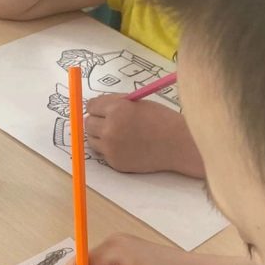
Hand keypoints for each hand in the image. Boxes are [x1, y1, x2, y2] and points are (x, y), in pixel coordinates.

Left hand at [85, 95, 205, 176]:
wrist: (176, 144)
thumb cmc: (161, 119)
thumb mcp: (137, 102)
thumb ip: (115, 103)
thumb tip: (95, 106)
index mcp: (116, 109)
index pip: (91, 106)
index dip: (97, 107)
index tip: (101, 109)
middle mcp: (109, 129)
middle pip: (88, 124)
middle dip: (96, 121)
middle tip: (108, 122)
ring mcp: (111, 148)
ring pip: (92, 140)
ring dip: (100, 136)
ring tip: (117, 134)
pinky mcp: (115, 162)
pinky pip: (103, 154)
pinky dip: (109, 149)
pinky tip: (125, 146)